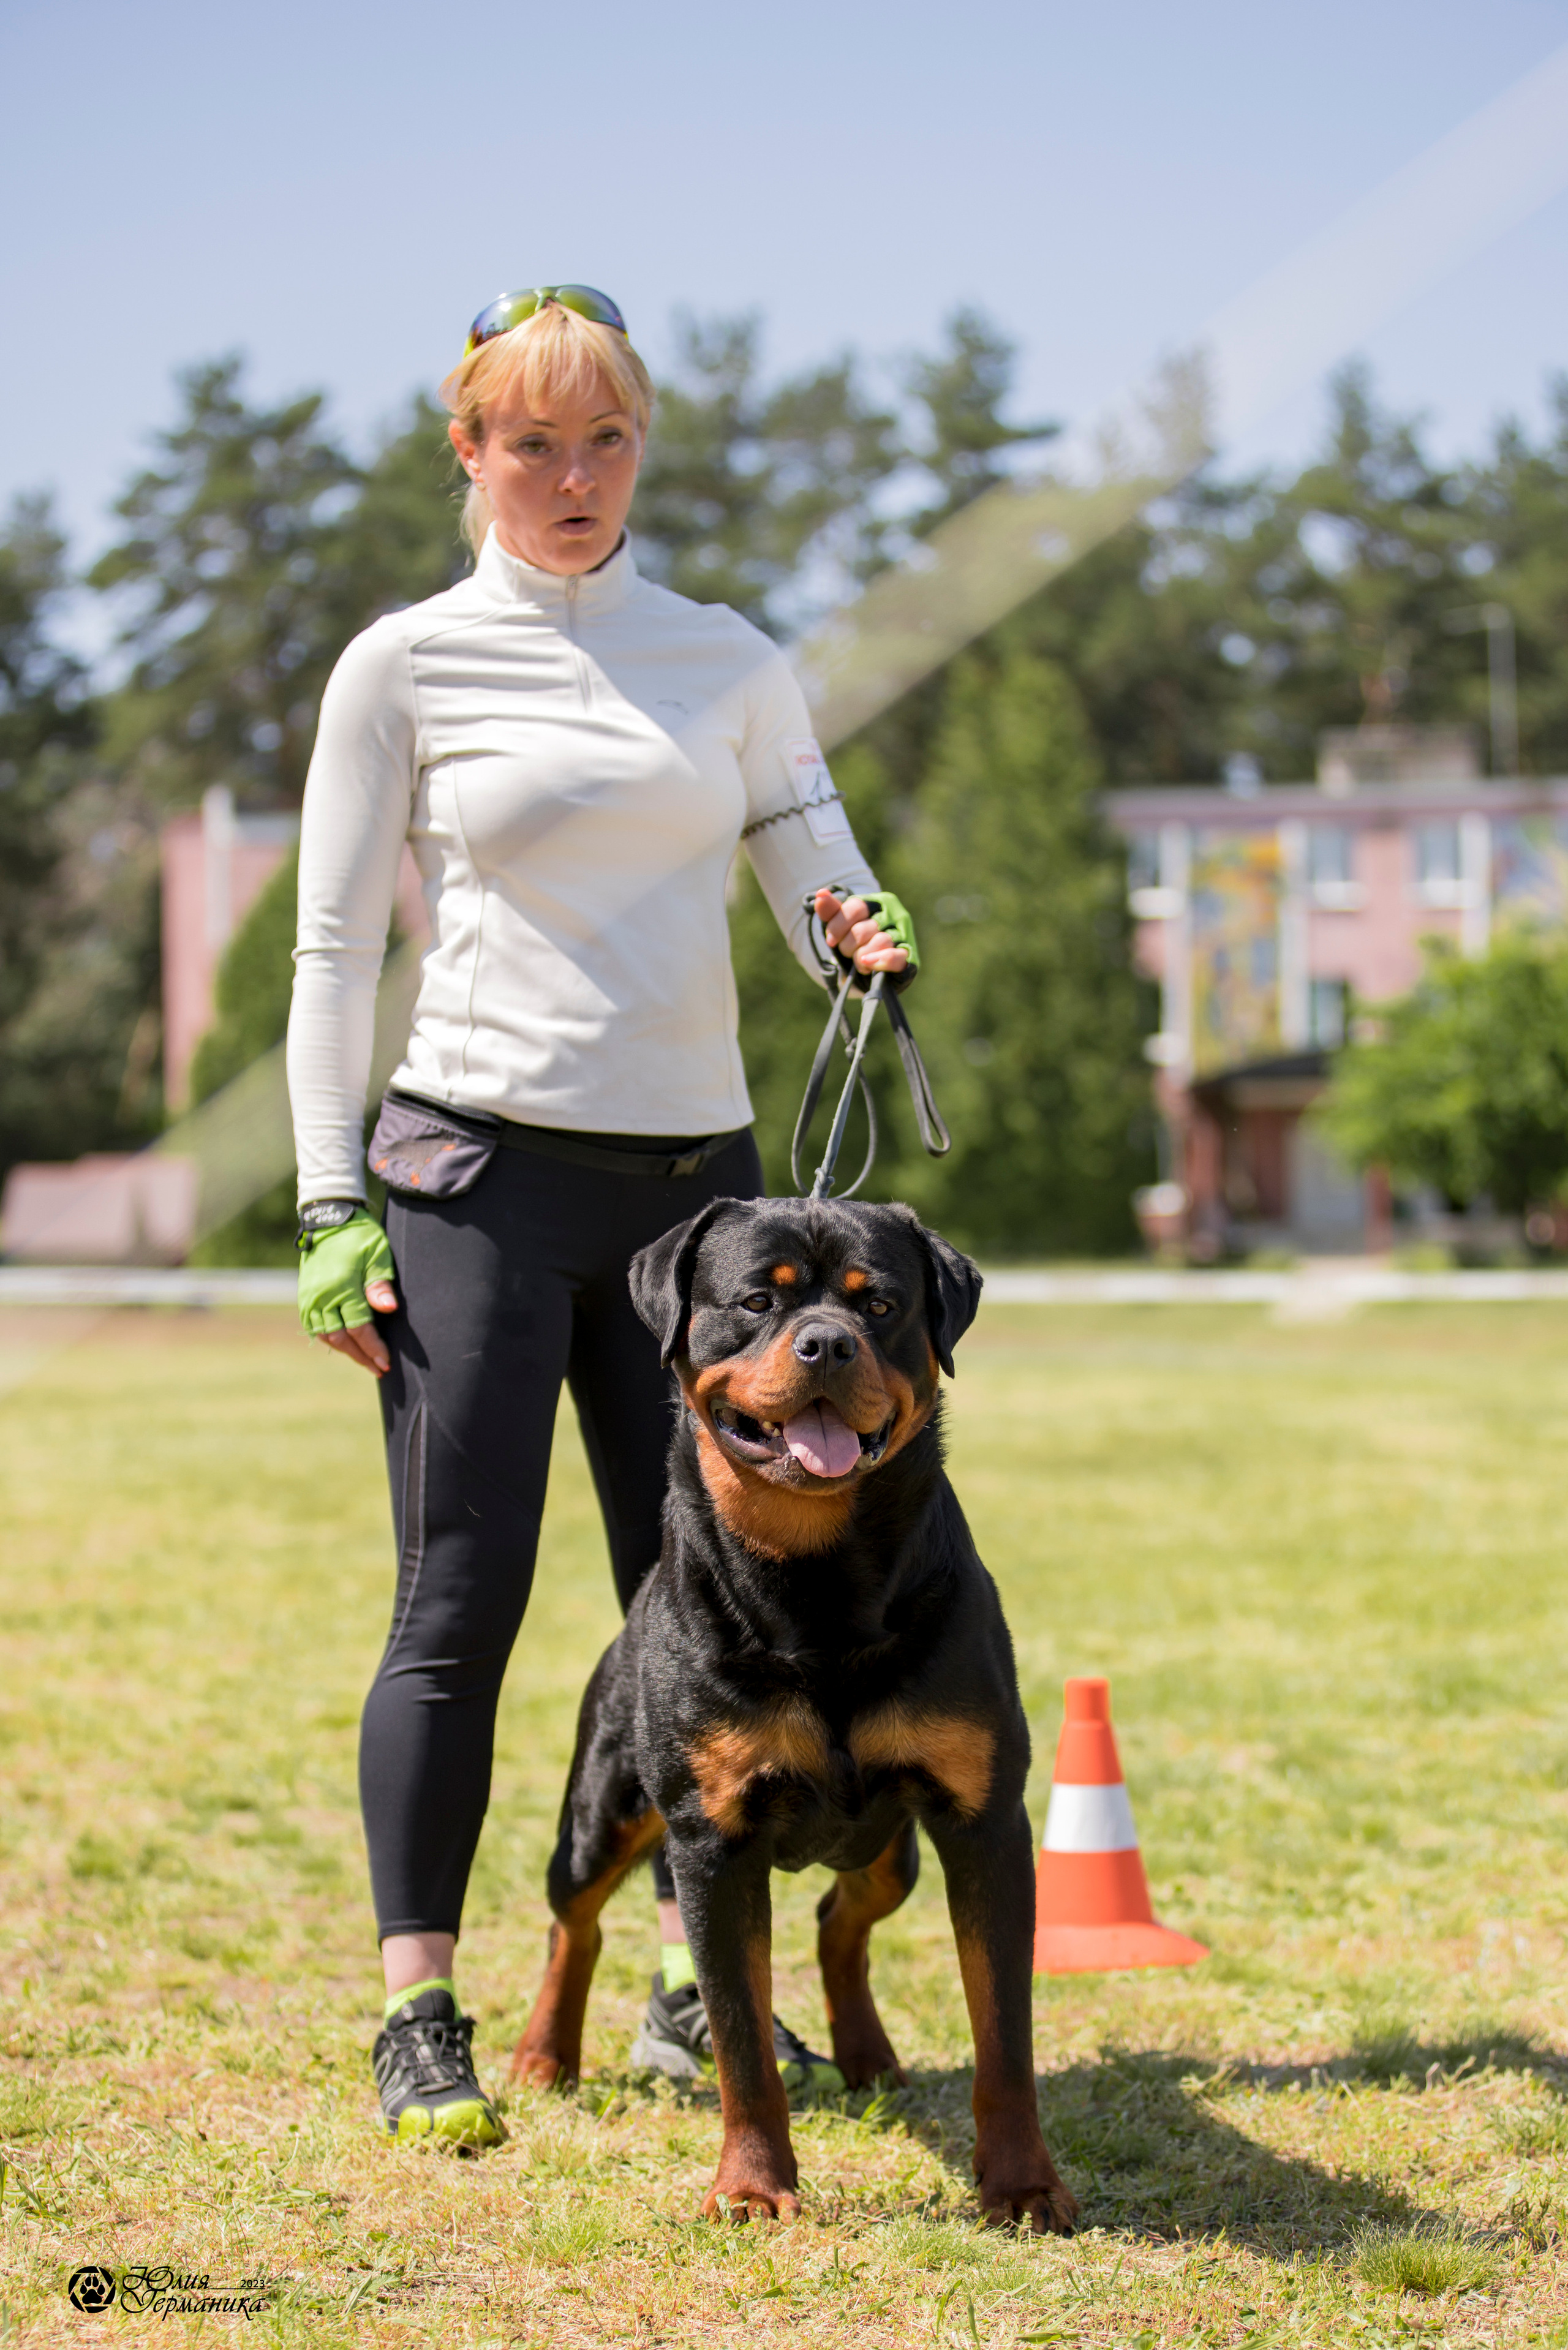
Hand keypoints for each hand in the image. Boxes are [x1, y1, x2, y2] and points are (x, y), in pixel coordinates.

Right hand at [298, 1210, 398, 1378]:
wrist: (328, 1217)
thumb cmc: (359, 1234)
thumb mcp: (377, 1253)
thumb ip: (380, 1283)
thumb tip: (389, 1309)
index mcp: (342, 1286)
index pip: (359, 1328)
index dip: (373, 1348)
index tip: (386, 1362)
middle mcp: (321, 1296)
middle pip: (341, 1338)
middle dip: (361, 1356)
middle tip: (379, 1369)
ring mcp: (310, 1297)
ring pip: (326, 1336)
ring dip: (346, 1351)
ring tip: (365, 1360)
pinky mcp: (304, 1296)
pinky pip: (314, 1327)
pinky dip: (329, 1339)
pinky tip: (345, 1345)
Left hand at [813, 889, 909, 976]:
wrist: (872, 967)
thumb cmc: (855, 941)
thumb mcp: (841, 925)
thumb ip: (831, 910)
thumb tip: (821, 894)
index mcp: (877, 902)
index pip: (855, 907)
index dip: (838, 926)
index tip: (830, 941)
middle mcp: (894, 915)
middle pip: (862, 929)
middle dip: (847, 945)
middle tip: (847, 952)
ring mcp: (903, 935)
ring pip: (879, 942)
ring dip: (861, 956)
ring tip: (859, 961)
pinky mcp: (909, 956)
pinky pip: (895, 957)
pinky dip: (880, 960)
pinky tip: (866, 963)